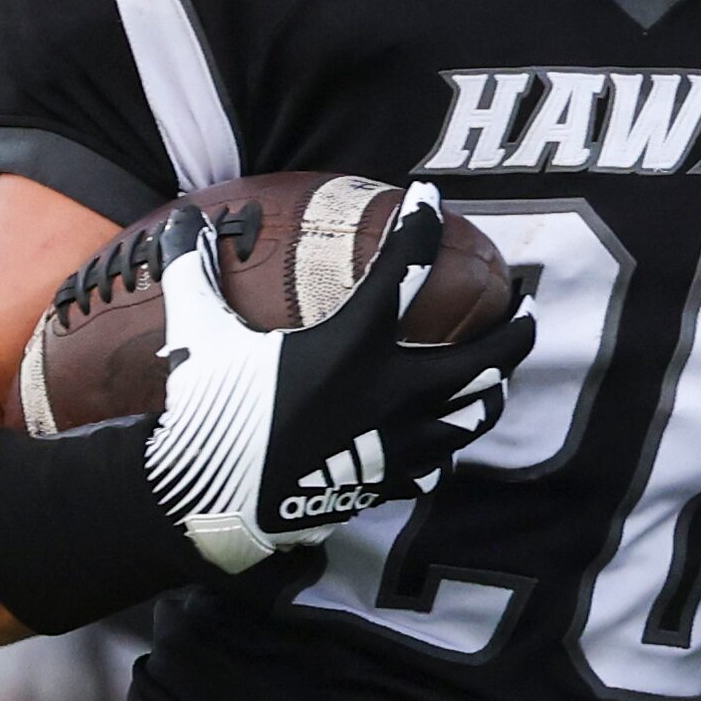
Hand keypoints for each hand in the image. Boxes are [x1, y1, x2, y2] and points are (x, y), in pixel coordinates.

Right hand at [145, 183, 534, 575]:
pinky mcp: (386, 484)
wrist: (207, 504)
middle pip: (484, 358)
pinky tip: (444, 437)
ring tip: (498, 374)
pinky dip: (446, 447)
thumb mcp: (201, 335)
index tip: (431, 197)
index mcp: (353, 345)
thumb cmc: (208, 411)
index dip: (421, 224)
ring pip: (474, 416)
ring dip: (492, 390)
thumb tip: (175, 224)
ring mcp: (396, 444)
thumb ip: (195, 274)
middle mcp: (391, 391)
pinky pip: (436, 465)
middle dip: (515, 330)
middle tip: (525, 306)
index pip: (405, 269)